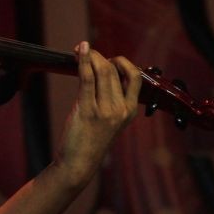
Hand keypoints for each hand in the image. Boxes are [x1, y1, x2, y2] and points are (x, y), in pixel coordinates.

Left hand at [57, 41, 140, 187]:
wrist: (78, 164)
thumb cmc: (90, 140)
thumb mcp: (108, 120)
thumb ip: (110, 99)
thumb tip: (101, 72)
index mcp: (131, 110)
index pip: (134, 77)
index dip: (122, 62)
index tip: (106, 59)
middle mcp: (121, 109)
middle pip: (115, 70)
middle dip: (99, 56)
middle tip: (85, 51)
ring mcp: (106, 110)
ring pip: (102, 71)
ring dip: (90, 55)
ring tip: (79, 49)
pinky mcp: (88, 110)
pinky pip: (87, 78)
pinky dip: (84, 60)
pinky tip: (80, 50)